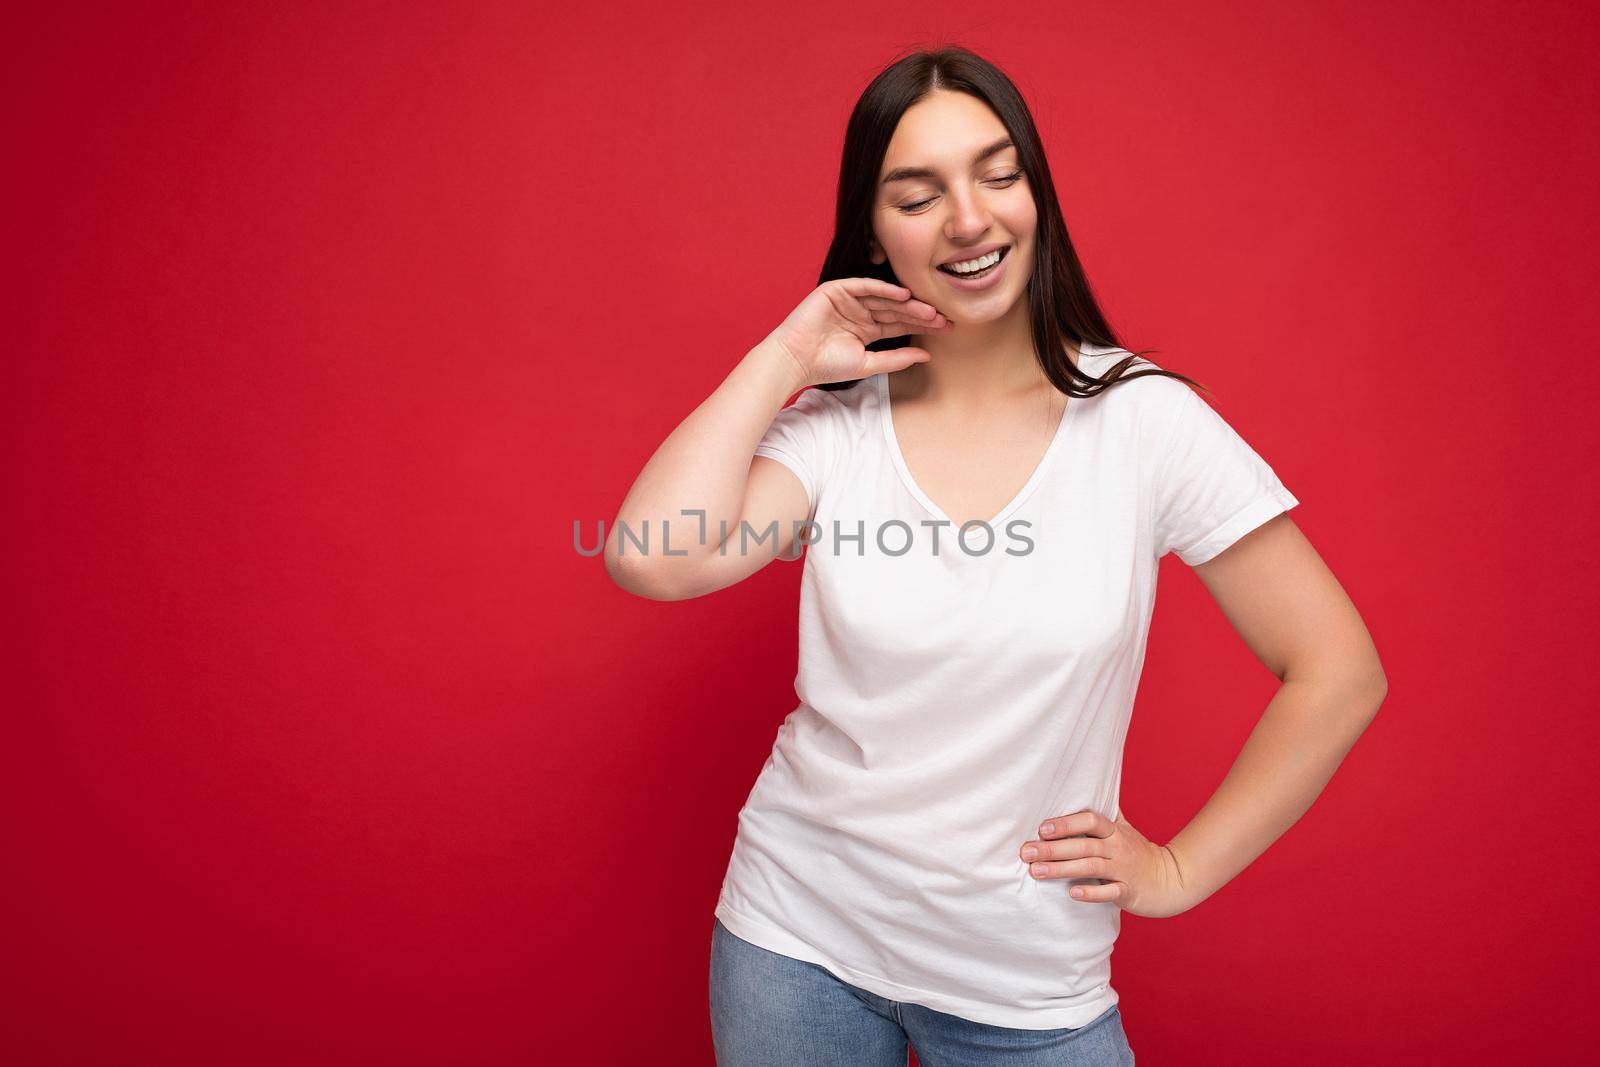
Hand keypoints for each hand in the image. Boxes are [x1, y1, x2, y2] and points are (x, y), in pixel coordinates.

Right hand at [761, 277, 949, 388]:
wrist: (795, 361)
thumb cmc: (826, 366)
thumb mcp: (868, 364)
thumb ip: (897, 359)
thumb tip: (927, 356)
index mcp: (868, 329)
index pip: (901, 324)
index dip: (923, 326)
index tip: (947, 328)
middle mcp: (861, 312)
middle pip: (897, 310)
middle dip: (920, 313)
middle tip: (944, 317)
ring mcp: (850, 300)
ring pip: (884, 298)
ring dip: (906, 303)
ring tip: (928, 309)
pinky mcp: (837, 290)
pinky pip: (864, 286)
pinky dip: (883, 289)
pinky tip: (903, 294)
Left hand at [1019, 810, 1193, 917]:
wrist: (1172, 879)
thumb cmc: (1137, 853)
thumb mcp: (1122, 830)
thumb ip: (1100, 818)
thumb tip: (1073, 793)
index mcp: (1115, 831)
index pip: (1090, 820)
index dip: (1066, 823)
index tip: (1042, 828)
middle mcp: (1119, 848)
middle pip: (1084, 845)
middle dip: (1052, 849)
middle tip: (1026, 852)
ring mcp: (1124, 870)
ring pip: (1091, 867)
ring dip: (1062, 870)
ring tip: (1036, 872)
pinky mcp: (1129, 892)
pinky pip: (1109, 892)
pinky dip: (1090, 893)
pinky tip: (1071, 893)